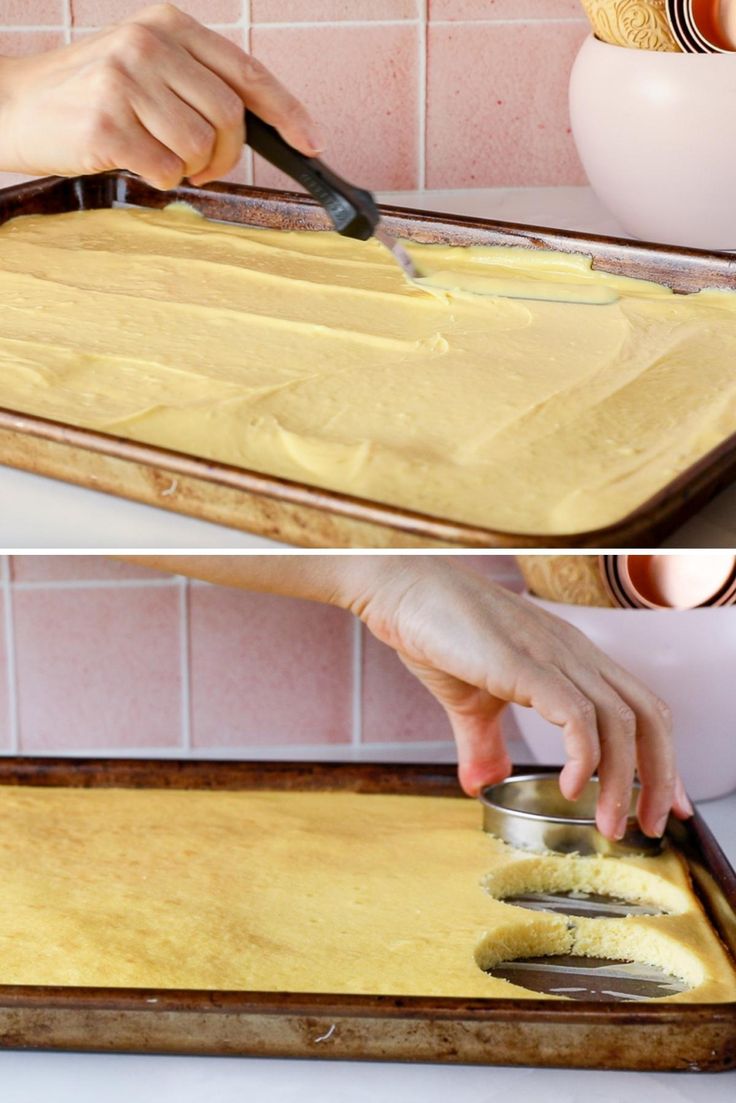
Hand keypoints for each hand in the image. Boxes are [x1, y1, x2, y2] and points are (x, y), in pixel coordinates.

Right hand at [0, 3, 322, 188]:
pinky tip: (134, 161)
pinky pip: (167, 171)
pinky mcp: (108, 122)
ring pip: (201, 148)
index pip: (247, 71)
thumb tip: (262, 124)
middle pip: (230, 118)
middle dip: (226, 155)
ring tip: (159, 156)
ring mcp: (127, 80)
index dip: (287, 112)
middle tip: (203, 166)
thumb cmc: (90, 93)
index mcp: (169, 24)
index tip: (312, 142)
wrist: (16, 103)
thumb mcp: (145, 65)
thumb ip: (197, 80)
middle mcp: (150, 44)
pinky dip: (159, 179)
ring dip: (189, 169)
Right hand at [341, 557, 691, 840]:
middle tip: (648, 827)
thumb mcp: (469, 700)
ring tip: (608, 822)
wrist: (403, 591)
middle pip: (648, 717)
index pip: (642, 708)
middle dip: (659, 778)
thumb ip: (484, 742)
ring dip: (622, 780)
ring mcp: (552, 656)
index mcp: (572, 659)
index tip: (664, 806)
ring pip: (619, 721)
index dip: (662, 758)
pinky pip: (576, 714)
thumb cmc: (437, 631)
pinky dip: (584, 756)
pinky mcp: (524, 664)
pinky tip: (573, 785)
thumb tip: (483, 784)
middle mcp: (575, 654)